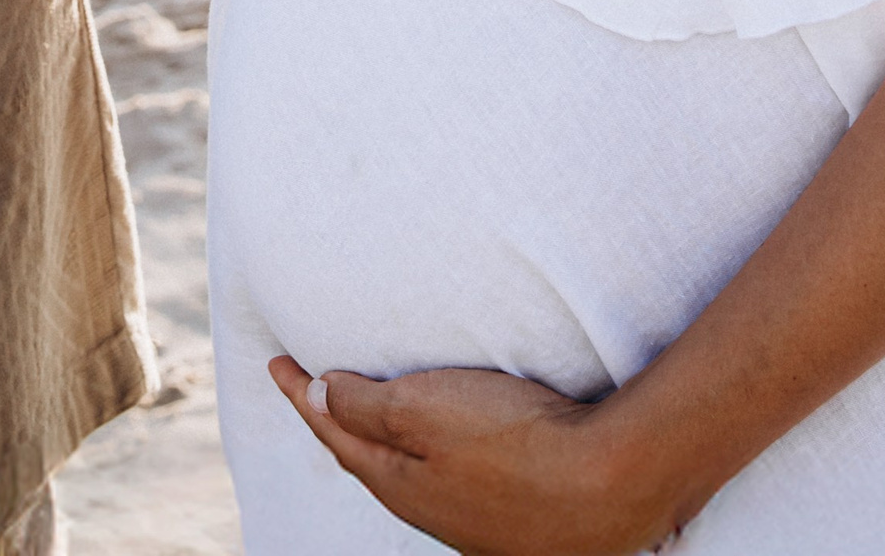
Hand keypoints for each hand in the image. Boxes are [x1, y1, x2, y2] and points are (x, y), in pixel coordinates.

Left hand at [270, 358, 666, 555]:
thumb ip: (365, 406)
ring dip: (380, 442)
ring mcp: (472, 523)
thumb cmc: (514, 441)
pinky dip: (424, 459)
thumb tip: (316, 397)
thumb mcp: (425, 409)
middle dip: (335, 423)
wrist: (610, 489)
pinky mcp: (512, 521)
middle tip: (311, 387)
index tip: (275, 361)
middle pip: (367, 460)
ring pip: (408, 477)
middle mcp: (429, 511)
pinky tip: (442, 449)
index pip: (334, 432)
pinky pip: (446, 486)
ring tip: (369, 412)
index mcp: (399, 483)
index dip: (302, 394)